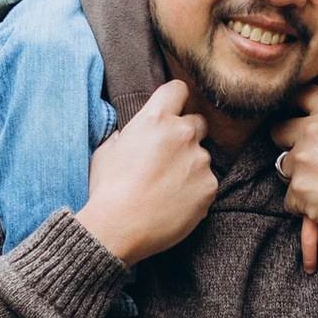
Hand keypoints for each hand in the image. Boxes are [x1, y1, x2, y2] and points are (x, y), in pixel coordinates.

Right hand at [76, 78, 220, 265]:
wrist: (119, 228)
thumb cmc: (108, 188)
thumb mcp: (108, 149)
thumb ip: (129, 133)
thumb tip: (135, 132)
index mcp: (156, 118)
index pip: (178, 89)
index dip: (175, 98)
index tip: (172, 110)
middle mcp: (183, 134)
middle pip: (197, 121)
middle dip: (186, 133)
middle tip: (168, 155)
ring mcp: (200, 161)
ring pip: (201, 156)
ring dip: (190, 165)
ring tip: (166, 187)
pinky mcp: (210, 186)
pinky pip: (206, 182)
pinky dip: (195, 189)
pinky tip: (175, 202)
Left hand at [270, 88, 317, 242]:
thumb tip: (313, 122)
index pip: (302, 94)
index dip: (293, 105)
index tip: (294, 114)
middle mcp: (314, 131)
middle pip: (279, 131)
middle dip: (286, 144)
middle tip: (307, 160)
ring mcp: (303, 159)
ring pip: (283, 167)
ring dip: (298, 178)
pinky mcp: (298, 188)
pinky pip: (289, 197)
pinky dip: (303, 204)